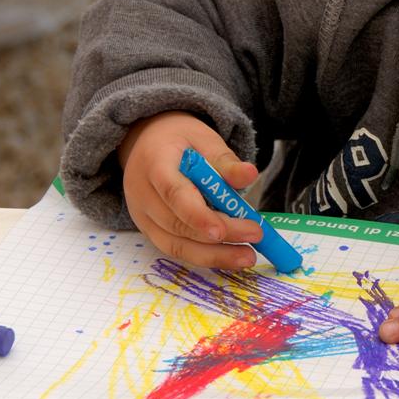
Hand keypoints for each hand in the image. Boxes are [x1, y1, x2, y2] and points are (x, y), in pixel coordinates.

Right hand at [118, 111, 263, 268]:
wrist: (149, 144)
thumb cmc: (181, 142)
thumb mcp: (205, 140)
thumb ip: (225, 161)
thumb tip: (250, 174)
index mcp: (155, 164)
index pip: (174, 194)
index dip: (197, 216)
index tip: (222, 231)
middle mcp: (143, 194)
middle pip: (178, 224)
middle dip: (219, 236)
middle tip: (255, 236)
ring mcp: (143, 216)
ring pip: (176, 244)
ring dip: (213, 255)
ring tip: (247, 257)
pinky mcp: (150, 231)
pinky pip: (176, 249)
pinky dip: (204, 256)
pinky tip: (229, 258)